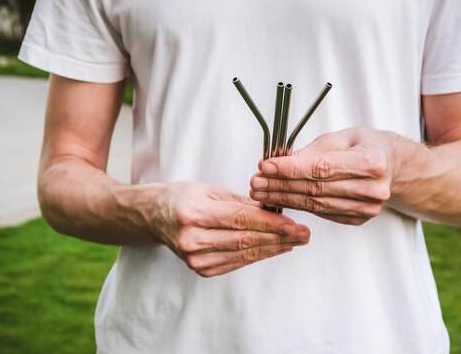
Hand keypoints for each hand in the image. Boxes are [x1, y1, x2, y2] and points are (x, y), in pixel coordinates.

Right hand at [150, 182, 309, 276]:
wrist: (155, 217)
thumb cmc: (184, 198)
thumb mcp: (210, 190)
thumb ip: (242, 202)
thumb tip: (275, 209)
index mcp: (194, 214)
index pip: (240, 219)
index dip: (271, 223)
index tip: (294, 224)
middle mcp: (193, 239)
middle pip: (245, 239)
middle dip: (279, 237)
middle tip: (304, 234)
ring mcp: (195, 258)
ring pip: (244, 254)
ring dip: (273, 248)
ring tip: (295, 240)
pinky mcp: (201, 269)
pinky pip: (236, 262)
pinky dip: (258, 255)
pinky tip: (275, 248)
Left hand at [250, 126, 393, 224]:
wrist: (391, 165)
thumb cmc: (365, 145)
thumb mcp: (342, 136)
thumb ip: (312, 150)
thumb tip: (278, 162)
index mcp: (372, 161)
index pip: (322, 168)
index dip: (291, 169)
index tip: (266, 166)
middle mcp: (373, 189)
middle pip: (316, 189)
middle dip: (281, 185)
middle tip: (255, 182)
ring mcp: (367, 208)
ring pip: (315, 205)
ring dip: (283, 199)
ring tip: (260, 193)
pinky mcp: (358, 219)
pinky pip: (321, 214)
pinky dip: (297, 207)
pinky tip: (278, 201)